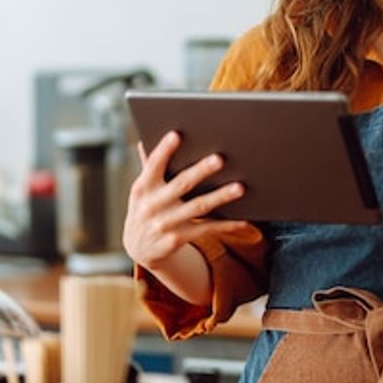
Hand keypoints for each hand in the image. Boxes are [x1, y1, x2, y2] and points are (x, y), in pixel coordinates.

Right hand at [122, 130, 248, 269]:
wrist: (139, 247)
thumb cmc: (147, 207)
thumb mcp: (143, 189)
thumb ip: (149, 167)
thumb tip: (144, 140)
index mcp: (143, 187)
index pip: (153, 165)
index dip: (164, 150)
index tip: (177, 134)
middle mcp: (152, 205)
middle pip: (182, 184)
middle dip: (201, 171)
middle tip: (220, 159)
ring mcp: (165, 224)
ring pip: (198, 206)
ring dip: (220, 197)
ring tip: (239, 187)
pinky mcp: (177, 239)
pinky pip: (206, 229)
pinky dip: (226, 225)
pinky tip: (243, 219)